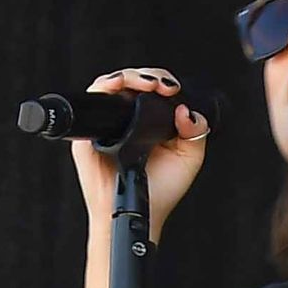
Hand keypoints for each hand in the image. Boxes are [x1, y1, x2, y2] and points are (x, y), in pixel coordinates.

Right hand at [67, 66, 210, 240]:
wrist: (137, 212)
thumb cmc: (160, 190)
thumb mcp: (189, 158)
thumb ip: (196, 131)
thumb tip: (186, 110)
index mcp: (152, 122)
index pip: (155, 89)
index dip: (163, 81)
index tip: (173, 89)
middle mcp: (129, 119)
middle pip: (134, 81)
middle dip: (149, 76)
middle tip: (162, 86)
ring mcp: (109, 123)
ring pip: (113, 83)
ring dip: (130, 76)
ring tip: (147, 84)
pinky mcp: (91, 130)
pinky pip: (93, 98)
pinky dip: (104, 86)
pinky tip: (117, 86)